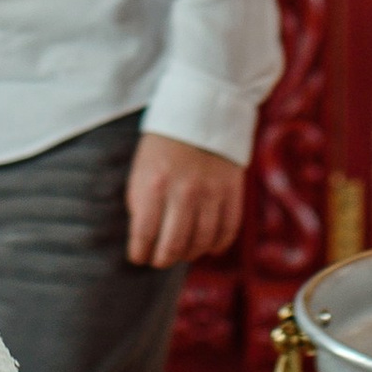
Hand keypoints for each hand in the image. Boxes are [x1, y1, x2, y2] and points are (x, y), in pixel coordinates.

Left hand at [125, 131, 245, 270]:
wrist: (200, 111)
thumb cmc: (163, 144)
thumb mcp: (141, 169)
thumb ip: (140, 203)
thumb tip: (144, 239)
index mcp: (154, 184)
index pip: (144, 235)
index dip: (139, 253)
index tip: (138, 257)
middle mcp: (183, 192)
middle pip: (174, 245)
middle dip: (162, 260)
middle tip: (159, 260)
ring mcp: (211, 193)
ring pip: (202, 242)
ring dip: (189, 254)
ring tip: (182, 253)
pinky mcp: (233, 191)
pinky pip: (228, 231)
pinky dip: (217, 245)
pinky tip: (208, 246)